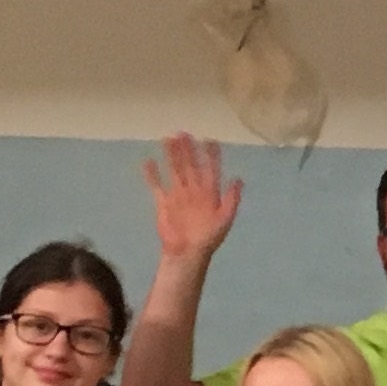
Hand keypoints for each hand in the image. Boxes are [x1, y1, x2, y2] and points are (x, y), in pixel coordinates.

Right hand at [142, 132, 241, 261]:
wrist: (187, 252)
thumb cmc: (209, 238)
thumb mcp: (225, 219)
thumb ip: (232, 199)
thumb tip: (238, 179)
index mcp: (210, 193)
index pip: (211, 169)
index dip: (211, 155)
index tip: (210, 140)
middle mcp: (194, 190)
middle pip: (190, 165)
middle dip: (187, 149)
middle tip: (183, 133)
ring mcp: (178, 194)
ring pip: (175, 170)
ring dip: (172, 155)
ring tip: (168, 139)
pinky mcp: (164, 202)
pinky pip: (156, 185)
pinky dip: (152, 174)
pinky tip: (148, 161)